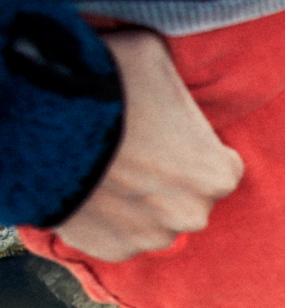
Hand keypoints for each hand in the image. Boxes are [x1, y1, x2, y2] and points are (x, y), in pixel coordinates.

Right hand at [54, 30, 243, 261]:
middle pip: (189, 198)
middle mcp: (194, 214)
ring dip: (139, 203)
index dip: (194, 150)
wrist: (39, 123)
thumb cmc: (106, 86)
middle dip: (169, 180)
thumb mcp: (153, 57)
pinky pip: (119, 236)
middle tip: (134, 152)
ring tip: (108, 171)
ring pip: (155, 221)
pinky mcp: (114, 250)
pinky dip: (108, 220)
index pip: (222, 167)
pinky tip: (90, 190)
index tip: (169, 138)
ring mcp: (152, 237)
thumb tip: (168, 82)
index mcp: (218, 174)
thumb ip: (175, 83)